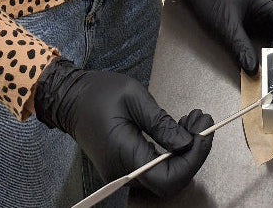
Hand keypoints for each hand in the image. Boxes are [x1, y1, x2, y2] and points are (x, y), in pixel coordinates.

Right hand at [34, 57, 213, 195]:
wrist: (68, 98)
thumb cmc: (99, 92)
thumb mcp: (133, 97)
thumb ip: (161, 122)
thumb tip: (187, 142)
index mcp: (125, 155)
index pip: (168, 177)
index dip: (192, 160)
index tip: (204, 132)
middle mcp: (124, 172)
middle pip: (170, 180)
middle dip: (193, 152)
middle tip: (202, 120)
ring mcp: (123, 172)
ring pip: (164, 175)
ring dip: (185, 151)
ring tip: (194, 121)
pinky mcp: (124, 166)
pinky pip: (154, 168)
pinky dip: (171, 151)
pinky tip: (178, 130)